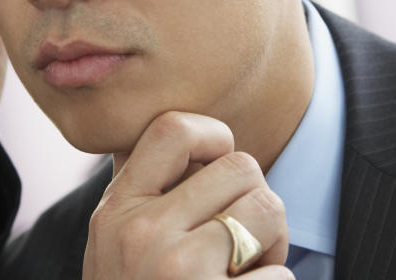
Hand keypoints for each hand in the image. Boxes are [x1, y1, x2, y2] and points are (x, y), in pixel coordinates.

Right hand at [83, 111, 292, 279]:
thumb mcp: (115, 247)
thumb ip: (146, 197)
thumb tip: (197, 141)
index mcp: (117, 210)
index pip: (172, 129)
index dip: (212, 135)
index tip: (218, 163)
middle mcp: (143, 233)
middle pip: (240, 166)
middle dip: (254, 200)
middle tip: (239, 242)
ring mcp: (179, 270)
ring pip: (269, 210)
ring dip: (273, 244)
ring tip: (243, 273)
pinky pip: (280, 277)